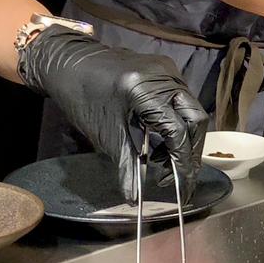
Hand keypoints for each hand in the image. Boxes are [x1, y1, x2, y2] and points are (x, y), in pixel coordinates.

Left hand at [19, 26, 208, 201]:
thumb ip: (127, 167)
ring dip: (183, 140)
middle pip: (195, 120)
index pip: (178, 132)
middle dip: (190, 152)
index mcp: (144, 91)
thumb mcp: (105, 135)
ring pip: (192, 111)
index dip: (182, 163)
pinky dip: (175, 125)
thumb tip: (136, 199)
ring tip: (160, 161)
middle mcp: (163, 76)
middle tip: (177, 177)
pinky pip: (181, 102)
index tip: (180, 188)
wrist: (67, 63)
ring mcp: (167, 70)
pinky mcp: (164, 72)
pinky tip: (159, 142)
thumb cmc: (81, 97)